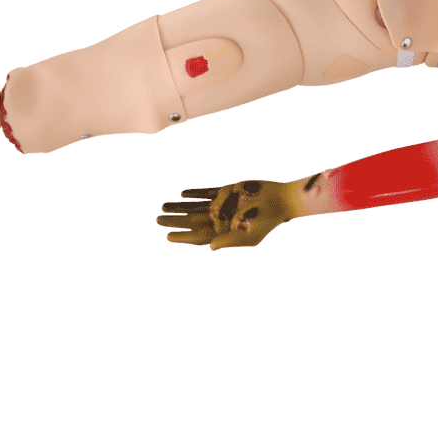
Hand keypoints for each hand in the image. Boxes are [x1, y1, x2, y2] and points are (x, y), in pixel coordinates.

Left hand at [158, 179, 301, 248]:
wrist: (280, 200)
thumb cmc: (267, 221)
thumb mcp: (250, 236)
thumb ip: (229, 241)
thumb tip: (210, 247)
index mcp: (224, 233)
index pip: (198, 237)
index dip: (183, 237)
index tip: (168, 237)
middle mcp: (220, 220)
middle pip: (192, 221)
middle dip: (175, 221)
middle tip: (157, 220)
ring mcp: (223, 205)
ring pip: (196, 206)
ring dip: (180, 206)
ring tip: (163, 207)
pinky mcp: (227, 191)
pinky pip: (206, 192)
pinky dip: (195, 193)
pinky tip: (183, 193)